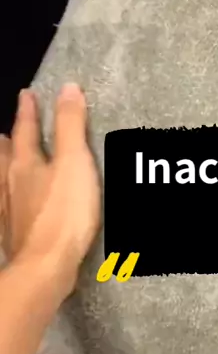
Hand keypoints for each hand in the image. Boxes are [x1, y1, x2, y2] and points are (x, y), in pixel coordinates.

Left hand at [0, 84, 99, 296]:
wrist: (45, 266)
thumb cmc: (63, 212)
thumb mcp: (74, 162)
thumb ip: (71, 125)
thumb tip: (67, 87)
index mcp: (26, 163)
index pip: (26, 130)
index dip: (29, 112)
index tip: (27, 95)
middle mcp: (11, 184)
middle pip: (5, 157)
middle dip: (7, 142)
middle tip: (5, 133)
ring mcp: (10, 212)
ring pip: (1, 183)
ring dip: (2, 170)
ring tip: (4, 162)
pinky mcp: (14, 236)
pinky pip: (5, 211)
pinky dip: (6, 202)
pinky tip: (9, 208)